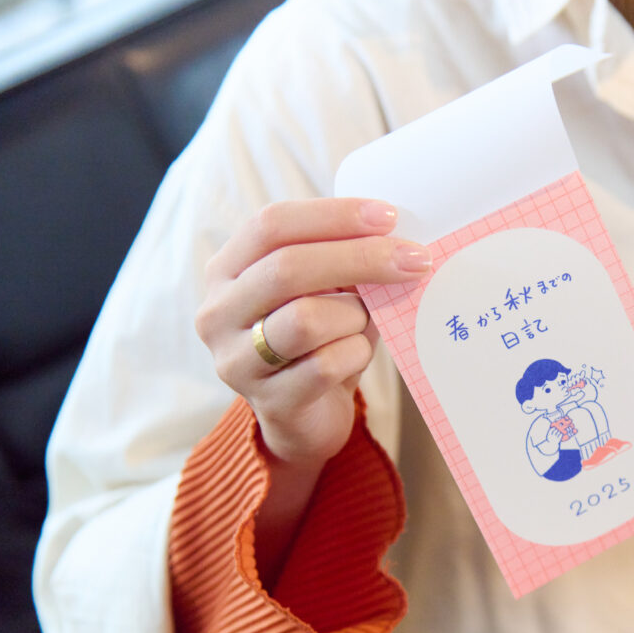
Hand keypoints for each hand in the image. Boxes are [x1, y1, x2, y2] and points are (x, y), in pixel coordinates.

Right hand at [195, 197, 430, 469]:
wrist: (307, 416)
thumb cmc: (321, 339)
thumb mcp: (326, 289)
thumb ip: (344, 258)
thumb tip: (396, 234)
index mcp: (228, 269)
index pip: (271, 224)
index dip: (332, 215)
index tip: (388, 216)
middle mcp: (218, 312)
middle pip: (287, 268)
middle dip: (360, 258)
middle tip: (414, 259)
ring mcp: (237, 361)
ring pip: (305, 320)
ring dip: (354, 316)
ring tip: (365, 322)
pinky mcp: (269, 402)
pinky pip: (325, 366)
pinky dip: (356, 353)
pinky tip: (358, 354)